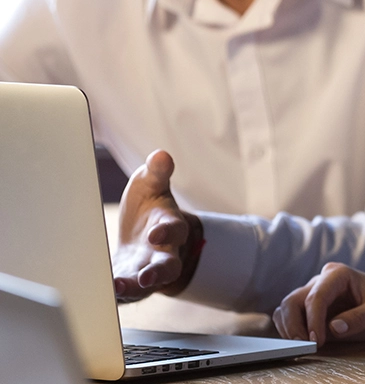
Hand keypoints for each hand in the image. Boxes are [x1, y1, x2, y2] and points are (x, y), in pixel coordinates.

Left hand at [111, 150, 201, 301]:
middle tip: (147, 277)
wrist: (144, 236)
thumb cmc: (148, 207)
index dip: (168, 231)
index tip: (156, 232)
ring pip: (147, 285)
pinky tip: (103, 290)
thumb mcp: (151, 186)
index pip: (176, 229)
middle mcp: (163, 253)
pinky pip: (125, 294)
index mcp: (171, 226)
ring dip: (135, 288)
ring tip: (118, 287)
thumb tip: (161, 154)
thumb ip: (156, 173)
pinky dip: (117, 294)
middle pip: (168, 266)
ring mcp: (146, 271)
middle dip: (159, 272)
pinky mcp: (130, 284)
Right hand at [273, 263, 364, 351]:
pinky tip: (302, 344)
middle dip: (294, 325)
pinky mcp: (314, 312)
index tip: (317, 342)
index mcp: (339, 274)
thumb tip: (333, 327)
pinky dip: (290, 331)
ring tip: (304, 347)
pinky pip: (291, 319)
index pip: (316, 296)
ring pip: (287, 309)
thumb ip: (360, 318)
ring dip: (289, 329)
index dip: (313, 320)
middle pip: (293, 301)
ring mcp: (316, 296)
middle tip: (305, 347)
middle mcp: (323, 281)